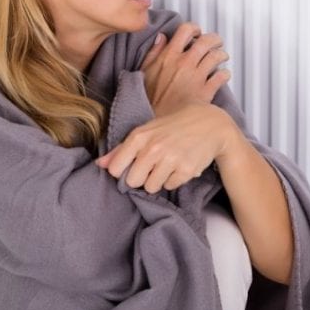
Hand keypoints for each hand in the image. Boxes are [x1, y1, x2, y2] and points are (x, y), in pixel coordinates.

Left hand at [94, 103, 241, 193]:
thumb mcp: (146, 131)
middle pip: (133, 182)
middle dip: (141, 177)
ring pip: (151, 187)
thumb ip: (122, 149)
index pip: (116, 169)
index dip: (123, 171)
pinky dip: (174, 179)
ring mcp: (170, 159)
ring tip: (168, 164)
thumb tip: (99, 164)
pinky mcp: (186, 170)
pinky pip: (170, 186)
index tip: (132, 166)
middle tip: (153, 166)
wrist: (210, 123)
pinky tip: (180, 165)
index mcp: (139, 136)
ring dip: (158, 180)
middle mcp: (153, 148)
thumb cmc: (173, 126)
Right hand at [140, 22, 231, 118]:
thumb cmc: (151, 100)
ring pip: (217, 57)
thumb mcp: (145, 72)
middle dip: (214, 39)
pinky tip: (223, 75)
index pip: (185, 30)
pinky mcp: (205, 91)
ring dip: (221, 55)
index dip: (194, 28)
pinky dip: (225, 74)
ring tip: (222, 56)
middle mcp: (185, 63)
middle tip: (216, 42)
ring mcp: (196, 77)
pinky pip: (221, 77)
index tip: (197, 32)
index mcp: (169, 56)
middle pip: (206, 41)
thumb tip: (161, 38)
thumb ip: (154, 53)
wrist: (159, 122)